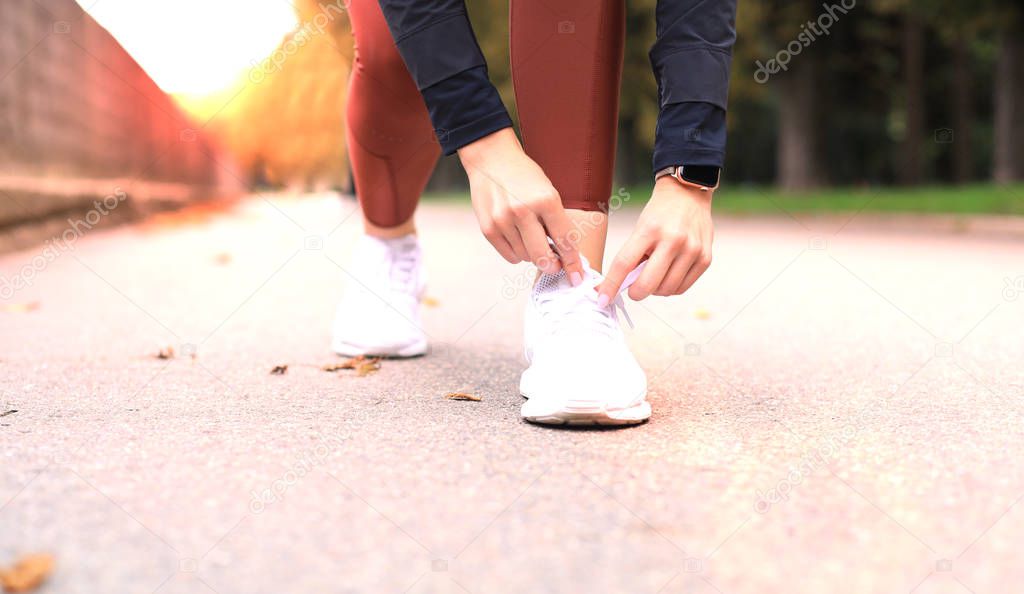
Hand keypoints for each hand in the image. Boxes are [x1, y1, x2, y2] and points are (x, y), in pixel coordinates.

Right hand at [458, 128, 582, 282]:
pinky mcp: (488, 229)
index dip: (573, 262)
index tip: (577, 277)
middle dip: (552, 266)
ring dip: (532, 254)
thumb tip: (565, 257)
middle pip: (543, 257)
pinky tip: (517, 236)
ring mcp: (503, 221)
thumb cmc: (526, 177)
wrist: (492, 160)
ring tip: (530, 236)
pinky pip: (510, 256)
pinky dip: (517, 252)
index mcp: (546, 199)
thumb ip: (556, 222)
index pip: (565, 240)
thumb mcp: (549, 192)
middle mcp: (523, 211)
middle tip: (555, 266)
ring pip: (526, 257)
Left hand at [597, 177, 713, 301]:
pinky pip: (682, 288)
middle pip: (647, 284)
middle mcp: (673, 239)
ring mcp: (692, 250)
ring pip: (665, 290)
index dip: (611, 285)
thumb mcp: (640, 228)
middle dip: (635, 293)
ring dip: (654, 290)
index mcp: (650, 229)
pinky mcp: (705, 258)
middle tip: (633, 290)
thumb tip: (620, 286)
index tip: (602, 300)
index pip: (624, 263)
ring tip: (654, 276)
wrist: (688, 194)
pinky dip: (670, 288)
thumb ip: (632, 257)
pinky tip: (668, 275)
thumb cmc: (659, 214)